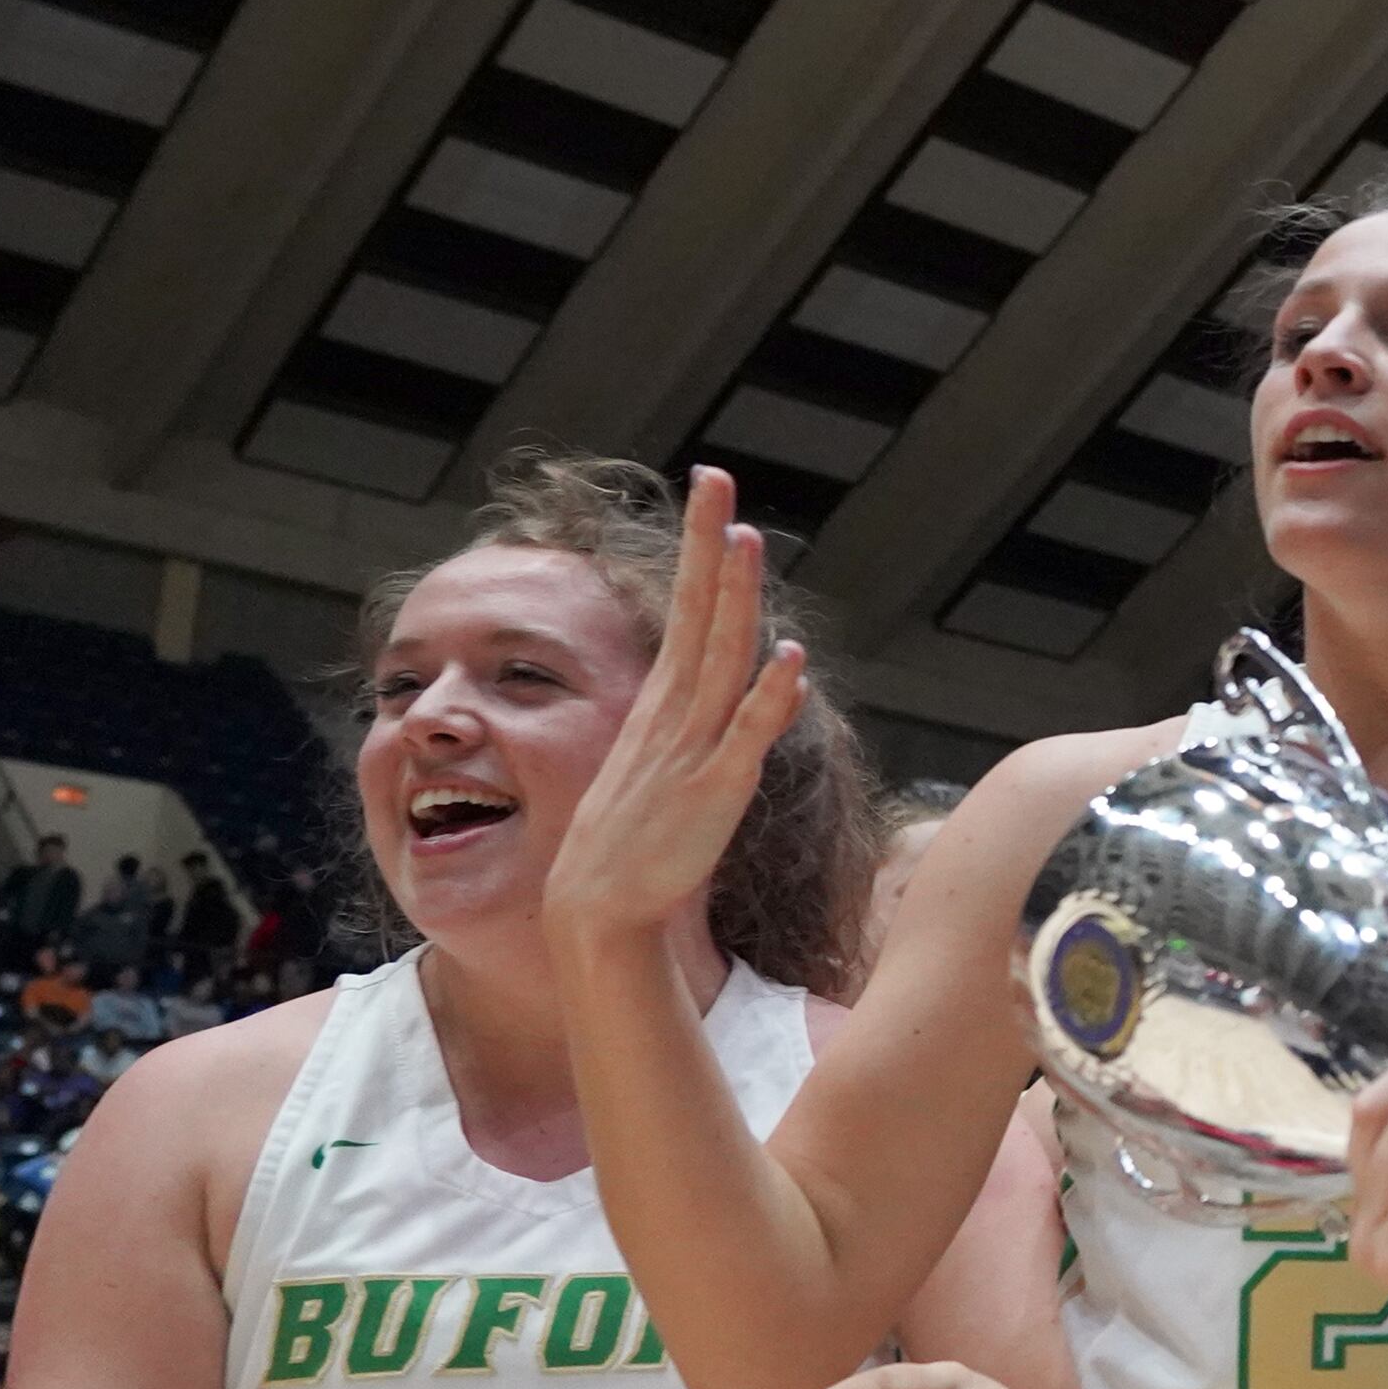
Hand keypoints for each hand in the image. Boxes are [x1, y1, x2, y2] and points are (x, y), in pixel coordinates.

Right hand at [541, 467, 804, 951]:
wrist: (595, 911)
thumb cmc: (631, 845)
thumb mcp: (673, 770)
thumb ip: (715, 728)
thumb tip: (766, 688)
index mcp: (662, 707)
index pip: (684, 613)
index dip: (699, 554)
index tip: (711, 497)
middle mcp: (674, 716)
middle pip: (696, 615)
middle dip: (706, 546)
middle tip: (715, 478)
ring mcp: (692, 750)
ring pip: (719, 660)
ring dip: (733, 599)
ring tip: (747, 538)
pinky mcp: (714, 793)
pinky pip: (745, 736)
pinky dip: (770, 698)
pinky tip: (792, 659)